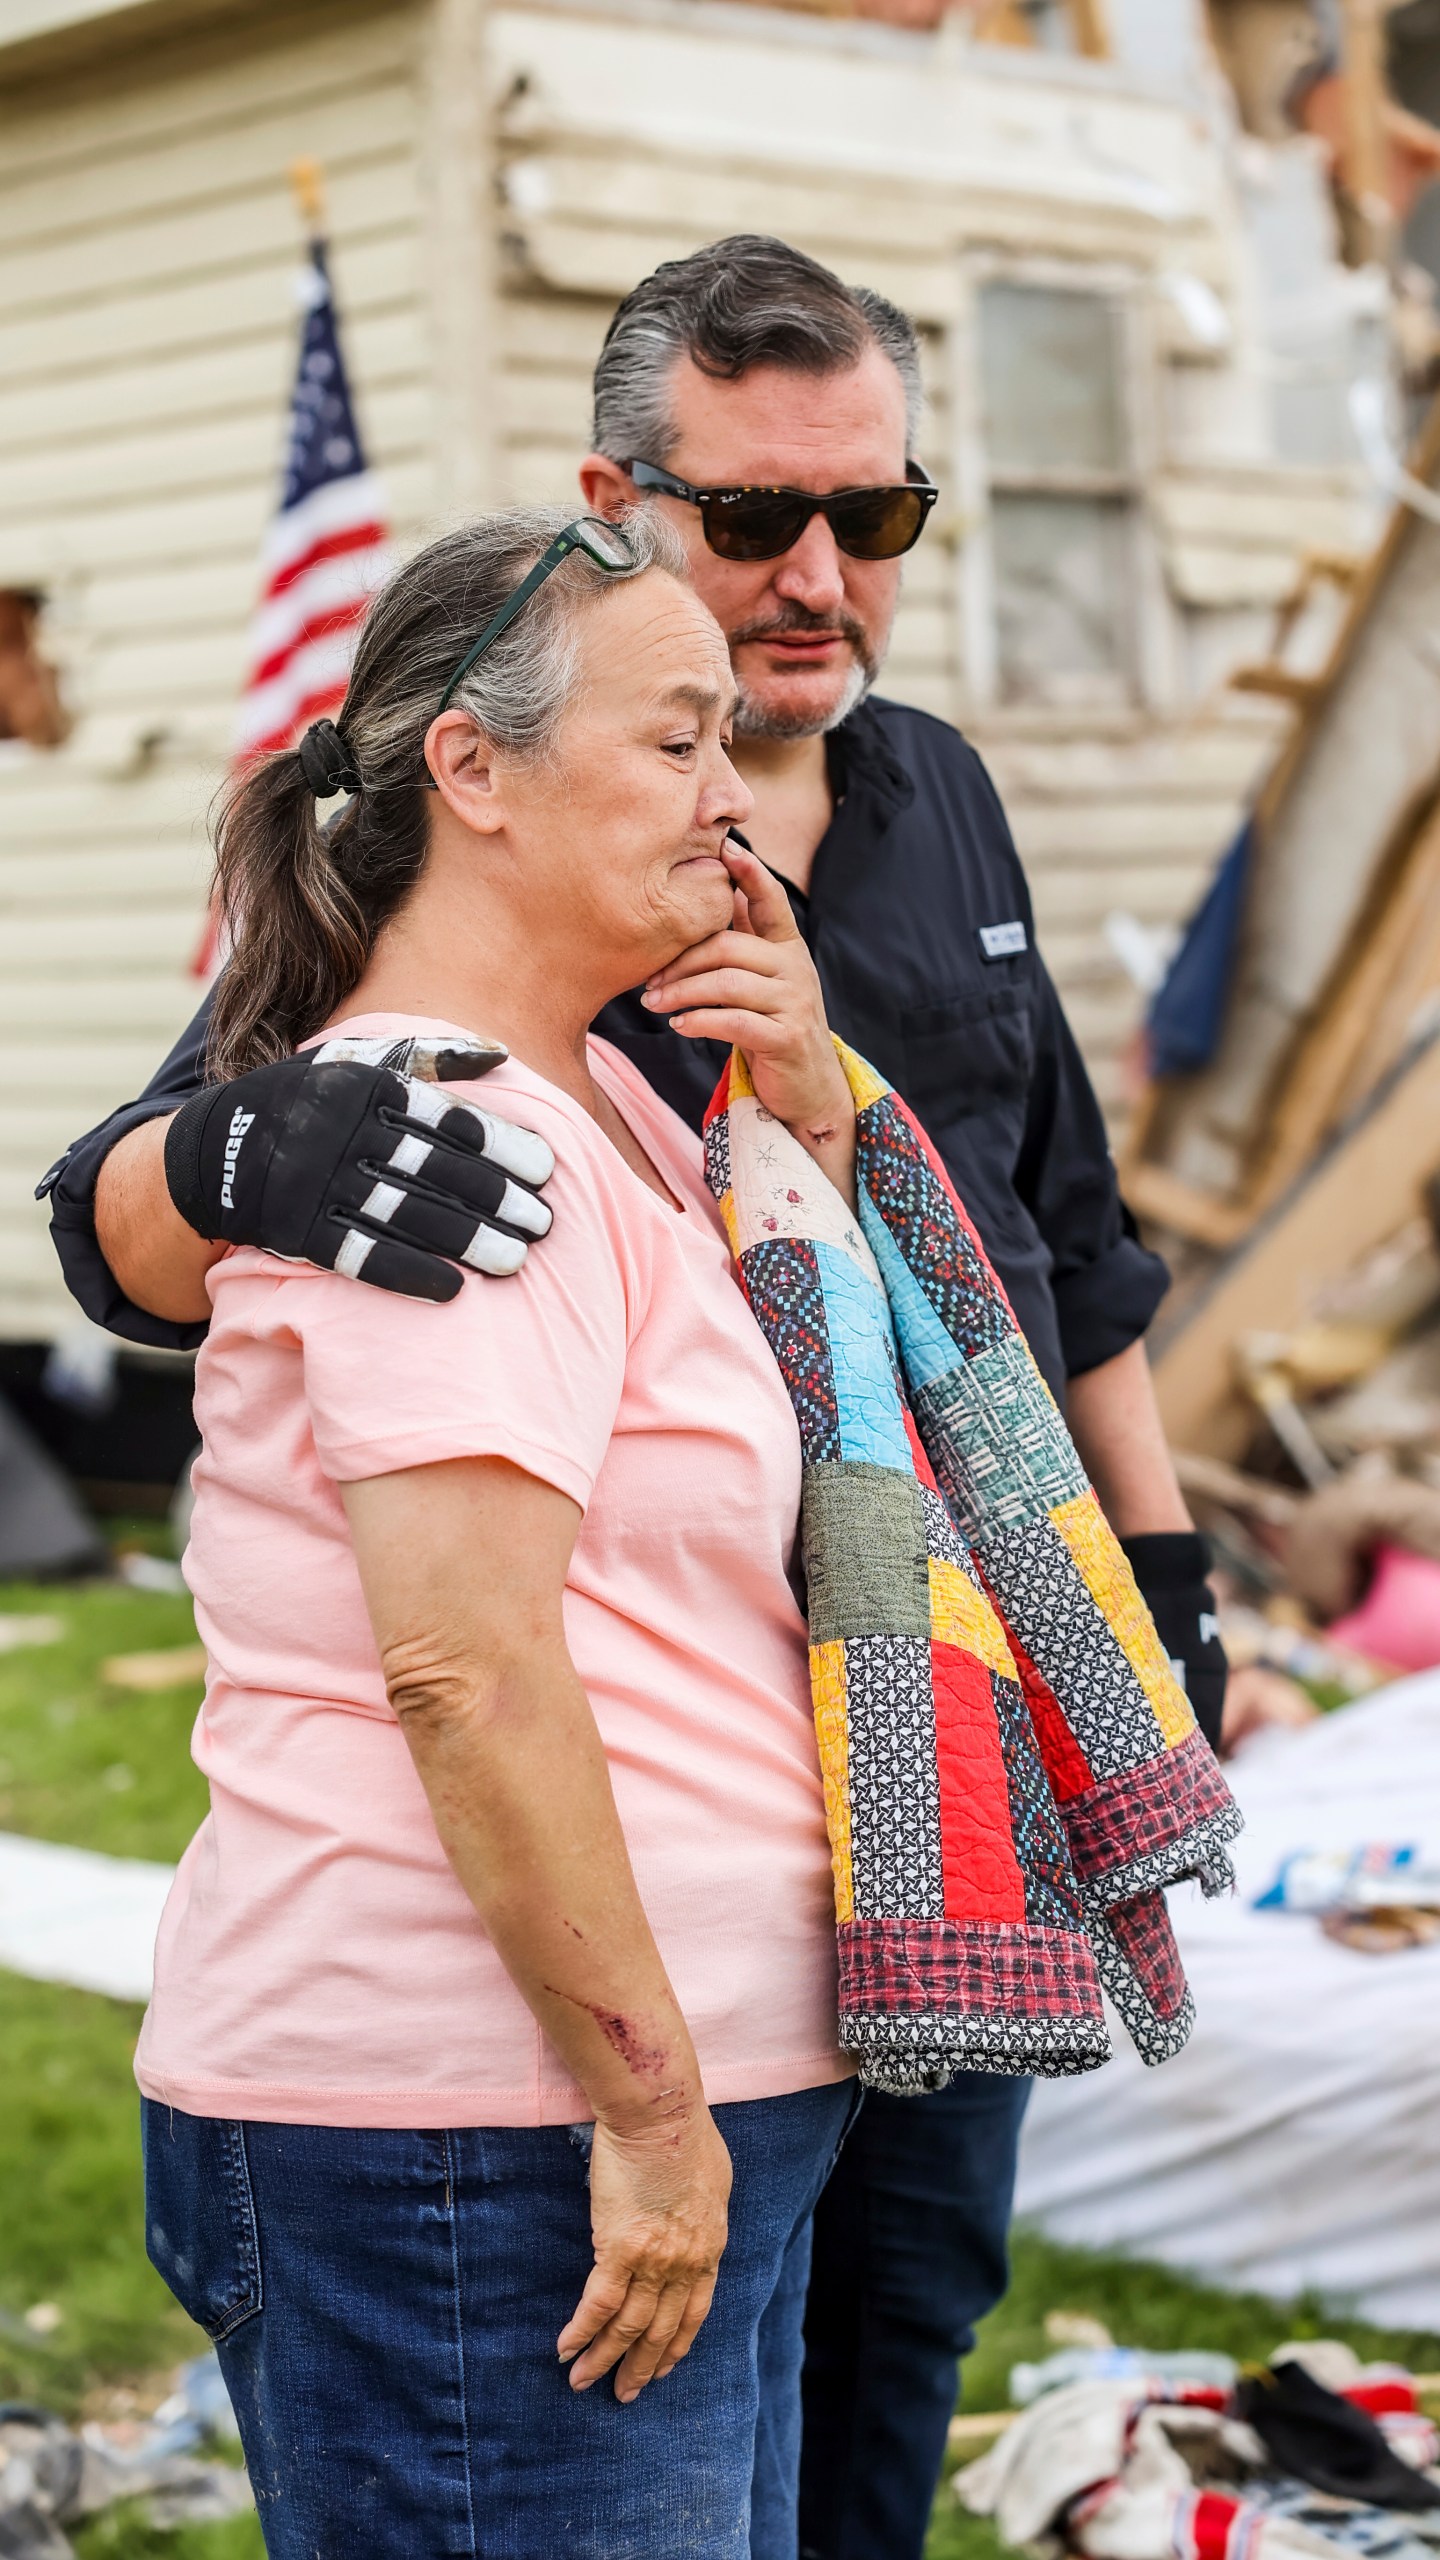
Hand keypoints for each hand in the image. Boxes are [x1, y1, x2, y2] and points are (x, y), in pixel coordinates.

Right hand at [163, 1036, 554, 1299]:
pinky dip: (406, 1272)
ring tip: (515, 1259)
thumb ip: (427, 1056)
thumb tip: (500, 1053)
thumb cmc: (307, 1101)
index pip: (446, 1118)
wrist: (213, 1150)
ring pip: (403, 1214)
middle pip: (433, 1169)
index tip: (547, 1168)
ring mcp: (315, 1183)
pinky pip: (358, 1254)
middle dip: (495, 1197)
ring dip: (464, 1239)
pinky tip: (452, 1289)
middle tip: (544, 1222)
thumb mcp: (357, 1063)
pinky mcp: (295, 1230)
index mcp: (363, 1087)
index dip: (501, 1144)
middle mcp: (340, 1132)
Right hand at [558, 2106, 731, 2403]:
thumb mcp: (713, 2180)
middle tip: (624, 2394)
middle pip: (660, 2329)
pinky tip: (566, 2350)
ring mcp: (654, 2261)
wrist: (660, 2112)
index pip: (694, 2312)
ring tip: (584, 2383)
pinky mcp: (619, 2248)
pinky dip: (581, 2332)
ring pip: (627, 2327)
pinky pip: (597, 2304)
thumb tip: (692, 2219)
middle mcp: (685, 2264)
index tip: (664, 2368)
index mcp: (709, 2247)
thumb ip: (702, 2211)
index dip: (676, 2345)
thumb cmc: (685, 2132)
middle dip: (641, 2367)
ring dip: (604, 2360)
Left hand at [642, 843, 853, 1145]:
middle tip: (648, 981)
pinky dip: (700, 1022)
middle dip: (681, 961)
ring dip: (682, 993)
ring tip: (653, 1004)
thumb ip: (740, 945)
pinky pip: (735, 1021)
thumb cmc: (772, 1029)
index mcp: (788, 947)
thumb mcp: (759, 982)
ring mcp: (796, 1003)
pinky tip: (679, 1026)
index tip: (725, 846)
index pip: (771, 901)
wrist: (809, 1089)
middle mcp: (796, 969)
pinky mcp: (787, 1038)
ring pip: (728, 983)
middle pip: (729, 946)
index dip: (751, 872)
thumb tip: (703, 899)